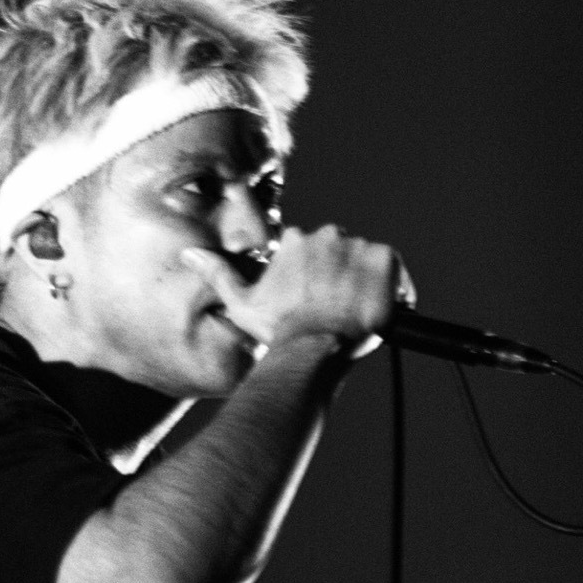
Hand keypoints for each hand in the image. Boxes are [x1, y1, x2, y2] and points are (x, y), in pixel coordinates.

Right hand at [181, 225, 412, 354]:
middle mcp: (327, 235)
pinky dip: (393, 286)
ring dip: (365, 281)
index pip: (316, 251)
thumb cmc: (278, 330)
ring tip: (357, 312)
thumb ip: (217, 273)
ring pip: (366, 259)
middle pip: (342, 252)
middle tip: (338, 308)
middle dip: (342, 276)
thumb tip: (189, 253)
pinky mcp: (384, 260)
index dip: (319, 277)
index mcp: (297, 240)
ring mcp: (357, 246)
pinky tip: (381, 309)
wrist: (314, 347)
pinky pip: (393, 267)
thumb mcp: (241, 302)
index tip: (319, 300)